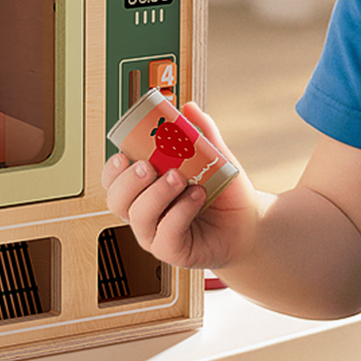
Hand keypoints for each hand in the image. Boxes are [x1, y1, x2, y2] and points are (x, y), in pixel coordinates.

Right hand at [103, 103, 257, 272]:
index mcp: (143, 190)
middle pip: (116, 200)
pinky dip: (180, 212)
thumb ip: (203, 134)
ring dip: (156, 194)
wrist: (249, 223)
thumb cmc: (224, 193)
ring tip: (181, 178)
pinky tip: (197, 197)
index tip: (123, 155)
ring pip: (139, 217)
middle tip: (149, 167)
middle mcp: (143, 214)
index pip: (113, 181)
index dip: (111, 169)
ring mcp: (155, 236)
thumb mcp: (215, 158)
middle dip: (128, 181)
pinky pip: (165, 234)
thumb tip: (189, 108)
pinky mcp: (173, 253)